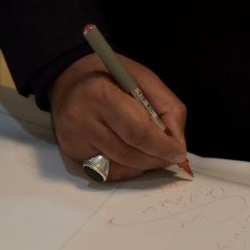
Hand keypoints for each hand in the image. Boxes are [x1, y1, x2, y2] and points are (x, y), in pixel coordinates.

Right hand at [49, 53, 187, 180]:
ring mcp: (75, 140)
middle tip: (172, 157)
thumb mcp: (144, 80)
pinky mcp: (73, 154)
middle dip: (157, 158)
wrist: (70, 80)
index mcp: (100, 93)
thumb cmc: (112, 78)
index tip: (179, 152)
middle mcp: (81, 119)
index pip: (137, 131)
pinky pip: (109, 172)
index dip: (162, 146)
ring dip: (145, 165)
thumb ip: (167, 108)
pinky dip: (129, 169)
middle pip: (129, 153)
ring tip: (156, 155)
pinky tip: (135, 157)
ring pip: (120, 166)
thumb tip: (177, 144)